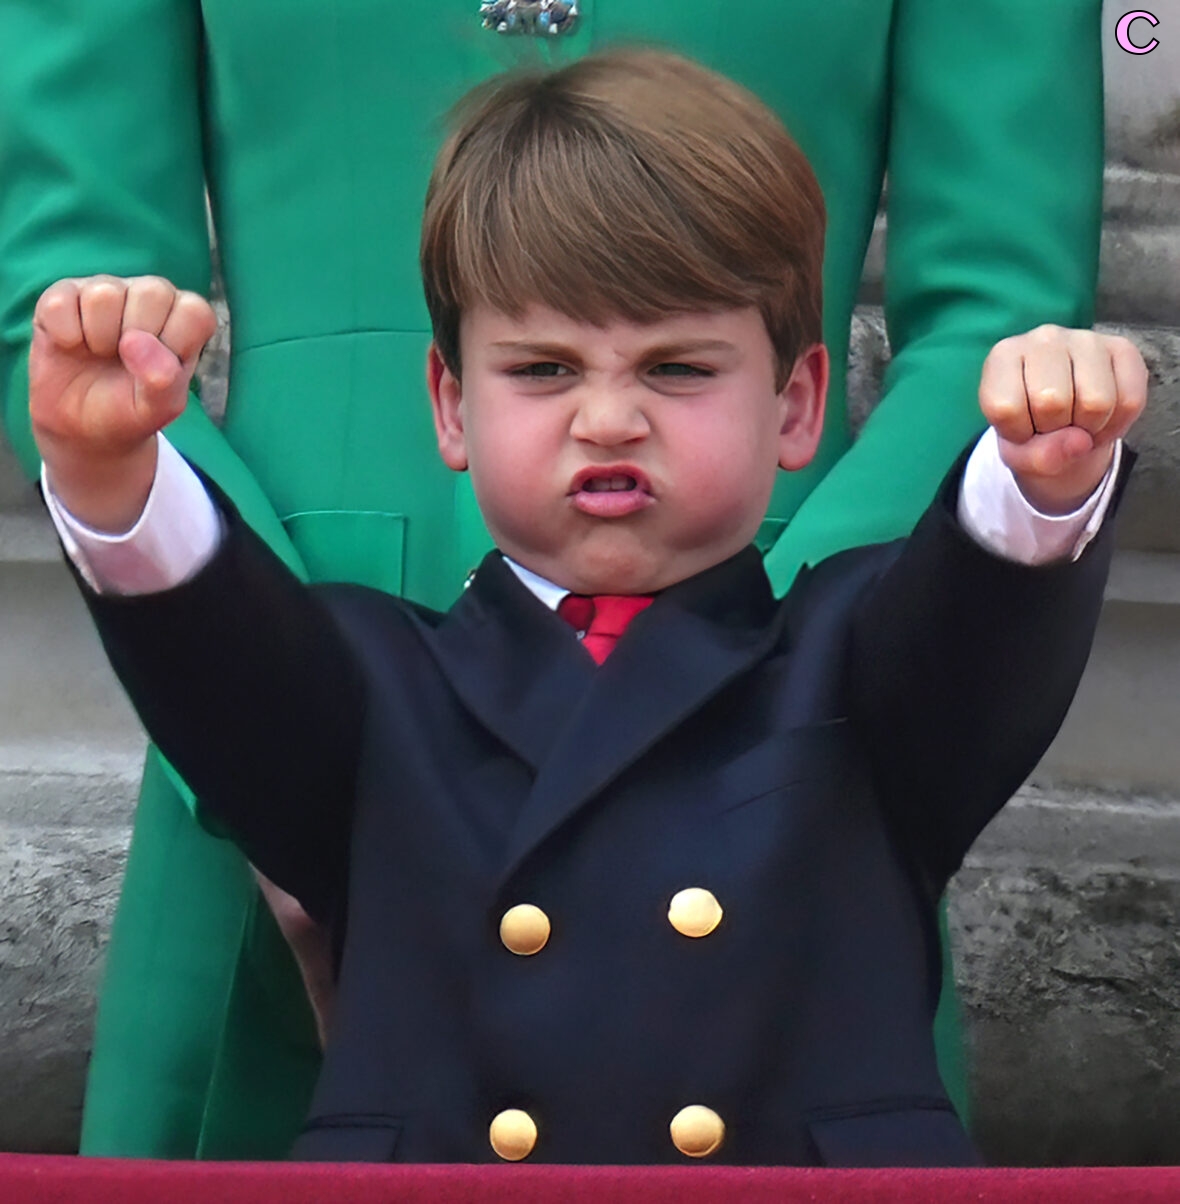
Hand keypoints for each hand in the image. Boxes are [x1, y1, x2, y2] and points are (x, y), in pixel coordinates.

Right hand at [29, 275, 216, 530]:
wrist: (83, 431)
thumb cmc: (129, 416)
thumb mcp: (158, 410)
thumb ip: (164, 380)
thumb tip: (142, 347)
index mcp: (181, 325)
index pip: (194, 309)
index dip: (175, 341)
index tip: (157, 371)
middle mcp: (147, 303)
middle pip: (152, 292)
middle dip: (136, 338)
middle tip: (123, 366)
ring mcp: (107, 296)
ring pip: (106, 291)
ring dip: (98, 335)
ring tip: (96, 358)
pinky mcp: (66, 298)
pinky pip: (64, 297)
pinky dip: (64, 328)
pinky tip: (70, 346)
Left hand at [979, 325, 1146, 513]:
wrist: (1063, 421)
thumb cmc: (1031, 430)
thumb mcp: (1019, 453)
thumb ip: (1038, 456)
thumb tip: (1080, 442)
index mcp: (1003, 356)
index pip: (1005, 408)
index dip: (1017, 433)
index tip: (1022, 428)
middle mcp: (1043, 338)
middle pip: (1052, 403)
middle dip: (1055, 429)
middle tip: (1054, 425)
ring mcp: (1086, 339)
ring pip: (1096, 402)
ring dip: (1089, 428)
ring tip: (1077, 422)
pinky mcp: (1123, 348)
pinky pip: (1129, 401)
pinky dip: (1116, 425)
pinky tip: (1101, 418)